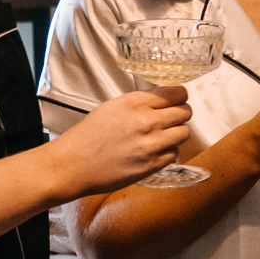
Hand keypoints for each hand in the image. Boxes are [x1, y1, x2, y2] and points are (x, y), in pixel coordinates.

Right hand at [48, 88, 191, 196]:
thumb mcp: (113, 107)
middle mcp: (147, 121)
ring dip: (176, 134)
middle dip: (180, 114)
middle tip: (172, 119)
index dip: (180, 97)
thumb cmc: (88, 136)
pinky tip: (154, 151)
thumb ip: (140, 102)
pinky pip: (174, 154)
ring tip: (162, 137)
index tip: (178, 100)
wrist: (73, 164)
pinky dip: (168, 152)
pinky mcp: (152, 165)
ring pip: (184, 133)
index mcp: (136, 102)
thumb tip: (162, 98)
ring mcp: (151, 144)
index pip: (177, 93)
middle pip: (186, 112)